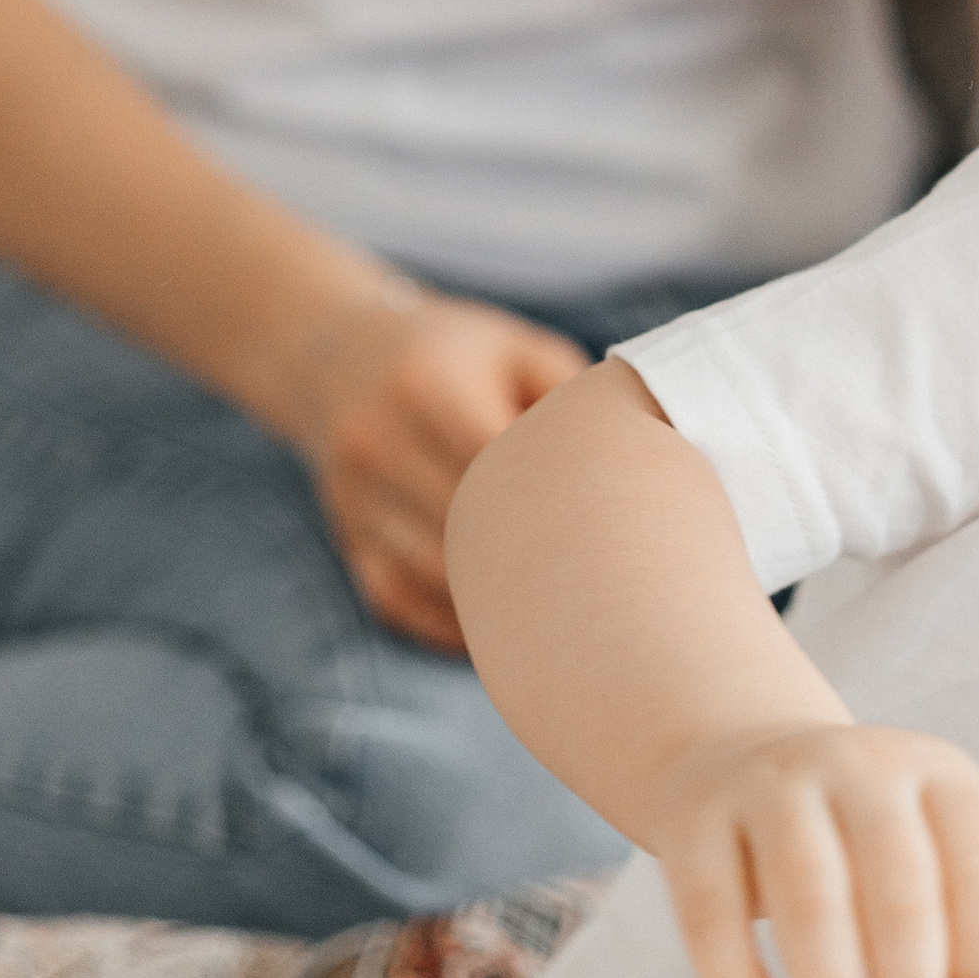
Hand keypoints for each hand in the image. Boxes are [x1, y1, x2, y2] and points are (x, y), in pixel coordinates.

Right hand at [294, 290, 587, 651]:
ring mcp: (352, 496)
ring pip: (429, 574)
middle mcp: (377, 443)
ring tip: (564, 615)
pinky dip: (447, 623)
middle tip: (606, 589)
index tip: (617, 528)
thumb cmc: (458, 353)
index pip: (498, 462)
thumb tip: (643, 462)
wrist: (336, 353)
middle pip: (464, 527)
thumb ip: (572, 399)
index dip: (555, 501)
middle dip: (533, 559)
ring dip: (491, 603)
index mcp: (427, 385)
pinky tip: (500, 627)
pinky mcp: (344, 536)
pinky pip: (397, 598)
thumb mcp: (517, 350)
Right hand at [643, 718, 978, 977]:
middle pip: (898, 879)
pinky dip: (734, 975)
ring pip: (806, 890)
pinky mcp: (697, 818)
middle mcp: (858, 764)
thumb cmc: (871, 832)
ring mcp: (772, 785)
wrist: (746, 761)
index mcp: (937, 769)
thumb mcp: (948, 842)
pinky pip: (709, 905)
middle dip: (912, 976)